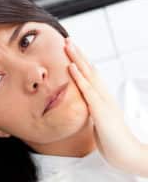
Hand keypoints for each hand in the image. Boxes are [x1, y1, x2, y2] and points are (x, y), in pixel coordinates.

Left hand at [64, 38, 139, 169]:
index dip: (81, 62)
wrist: (126, 155)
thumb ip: (92, 111)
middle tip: (67, 40)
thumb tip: (83, 106)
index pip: (91, 76)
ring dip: (77, 58)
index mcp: (102, 98)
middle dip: (78, 54)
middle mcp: (104, 95)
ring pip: (88, 75)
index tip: (71, 50)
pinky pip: (87, 90)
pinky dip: (78, 77)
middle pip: (90, 70)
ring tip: (67, 45)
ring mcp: (103, 101)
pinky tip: (71, 67)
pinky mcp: (100, 110)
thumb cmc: (112, 140)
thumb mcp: (98, 121)